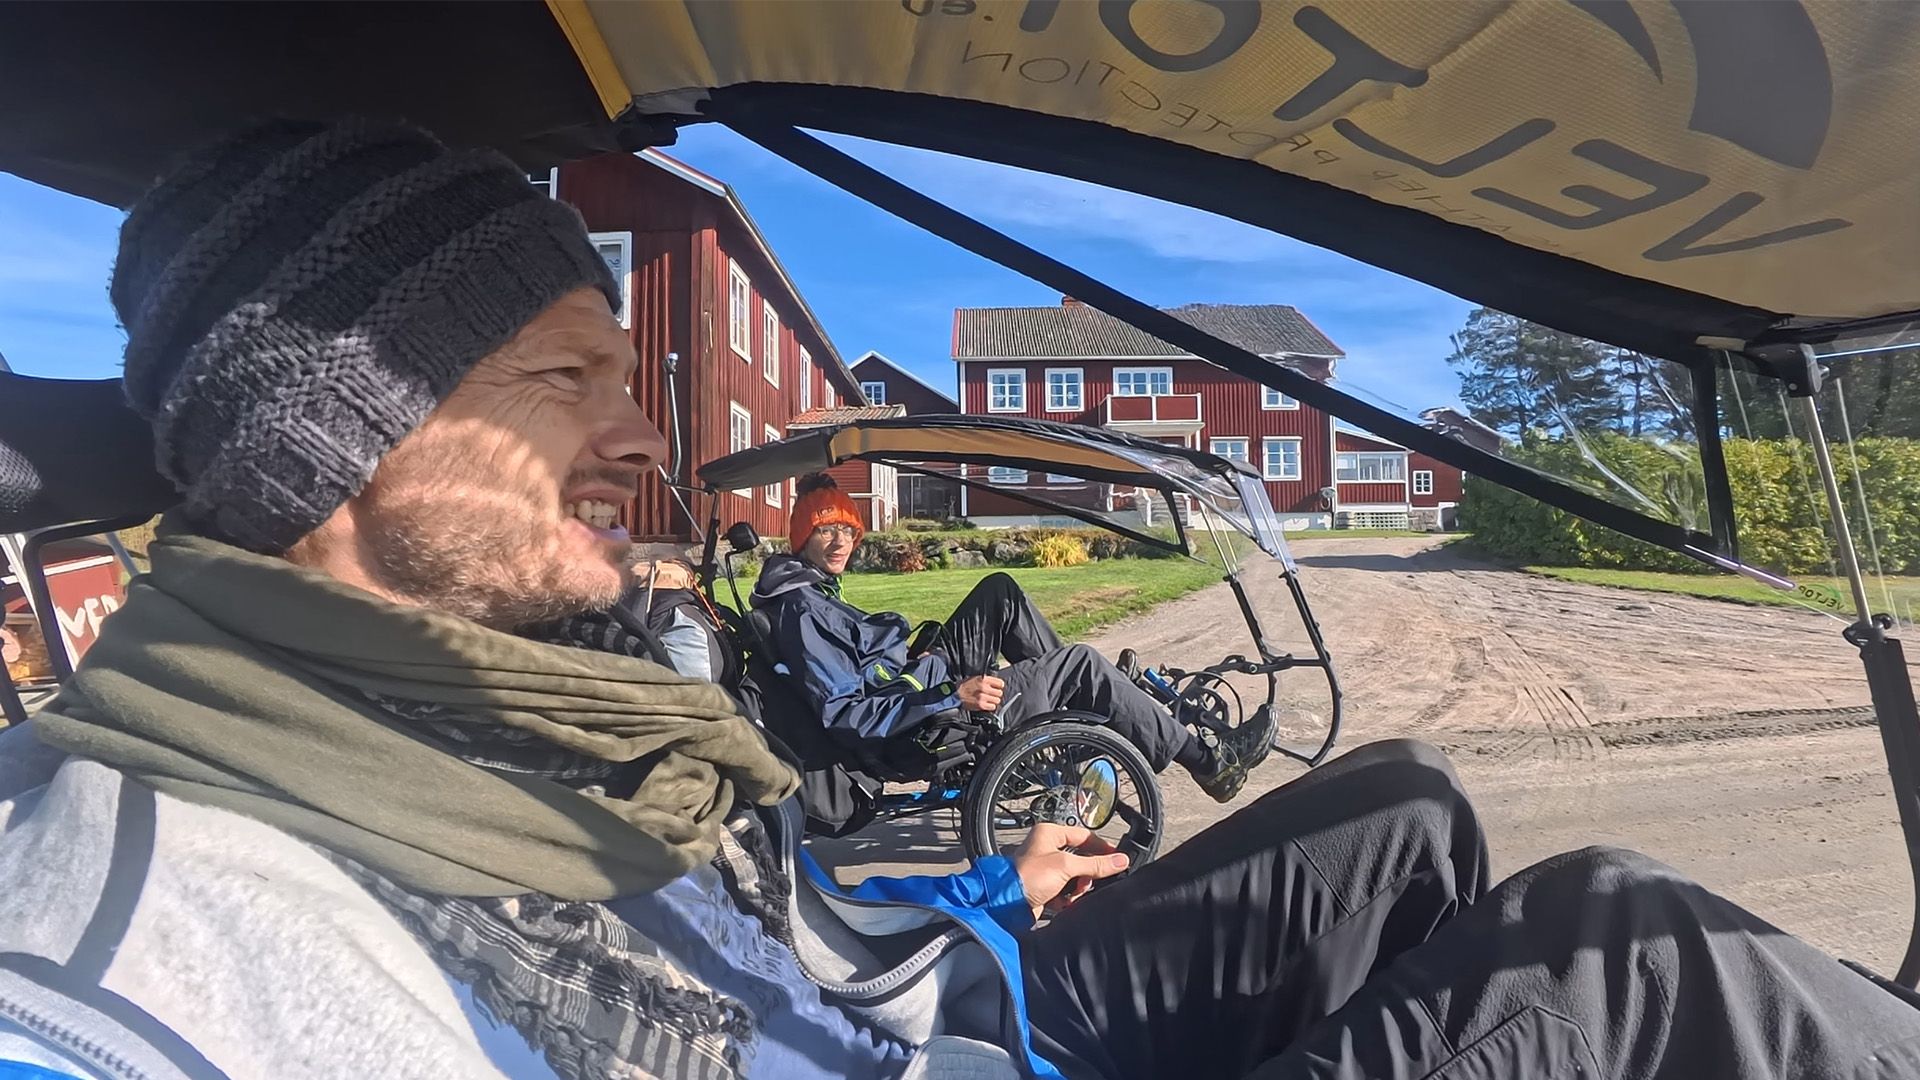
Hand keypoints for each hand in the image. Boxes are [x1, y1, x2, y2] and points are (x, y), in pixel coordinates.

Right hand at [956, 674, 1004, 712]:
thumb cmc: (964, 686)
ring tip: (988, 700)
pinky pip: (992, 707)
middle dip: (996, 694)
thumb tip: (995, 684)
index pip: (1000, 683)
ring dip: (993, 701)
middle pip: (999, 693)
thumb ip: (986, 680)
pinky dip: (990, 706)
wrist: (955, 694)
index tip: (997, 688)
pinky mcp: (981, 705)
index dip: (999, 686)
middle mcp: (984, 687)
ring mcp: (983, 697)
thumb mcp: (975, 678)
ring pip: (997, 700)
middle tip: (992, 695)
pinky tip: (986, 704)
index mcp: (983, 679)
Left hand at [1010, 823, 1129, 920]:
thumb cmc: (1027, 877)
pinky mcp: (1045, 887)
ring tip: (1075, 893)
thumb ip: (1095, 864)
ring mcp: (1045, 869)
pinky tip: (1064, 902)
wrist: (1008, 904)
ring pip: (1075, 876)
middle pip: (1081, 858)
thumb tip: (1120, 860)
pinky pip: (1066, 890)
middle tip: (1091, 880)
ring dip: (1078, 887)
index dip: (1101, 847)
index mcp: (1049, 834)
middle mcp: (1046, 848)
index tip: (1117, 858)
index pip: (1084, 836)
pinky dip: (1068, 897)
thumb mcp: (1066, 866)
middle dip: (1087, 873)